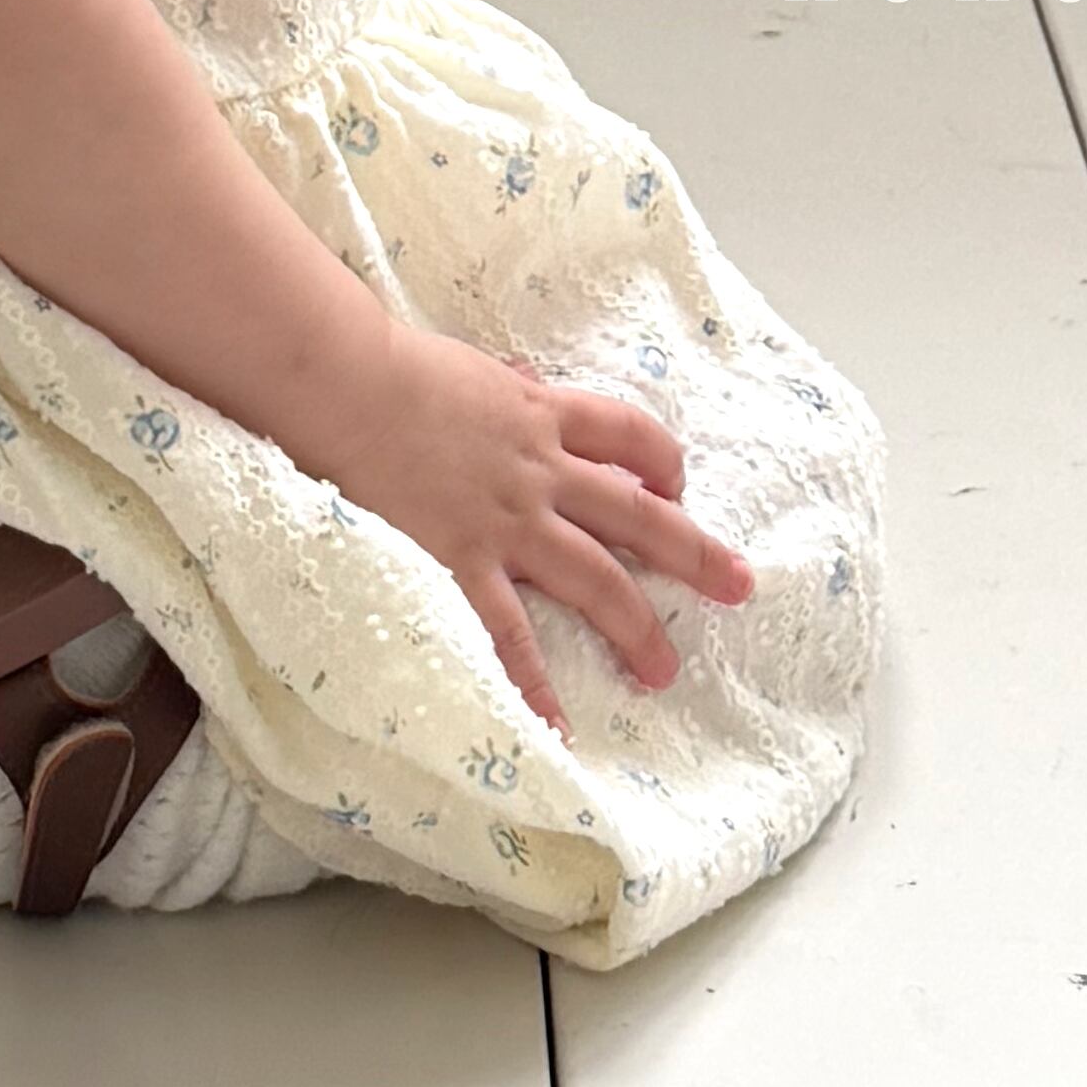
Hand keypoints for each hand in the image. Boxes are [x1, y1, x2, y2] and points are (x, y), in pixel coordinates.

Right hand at [295, 318, 755, 730]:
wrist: (347, 381)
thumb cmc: (391, 363)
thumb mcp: (467, 369)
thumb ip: (499, 392)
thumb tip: (518, 391)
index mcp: (539, 414)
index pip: (626, 435)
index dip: (661, 463)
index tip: (676, 489)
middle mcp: (540, 470)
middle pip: (637, 516)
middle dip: (693, 553)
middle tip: (739, 586)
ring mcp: (508, 521)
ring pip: (595, 579)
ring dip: (636, 627)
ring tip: (664, 671)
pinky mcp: (465, 559)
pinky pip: (509, 631)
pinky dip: (534, 680)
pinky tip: (556, 722)